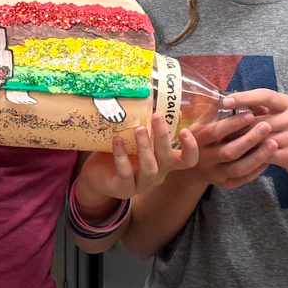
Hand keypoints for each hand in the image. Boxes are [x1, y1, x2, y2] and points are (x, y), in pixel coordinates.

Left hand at [74, 113, 198, 215]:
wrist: (96, 175)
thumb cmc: (119, 153)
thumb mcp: (134, 138)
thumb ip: (147, 125)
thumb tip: (154, 98)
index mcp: (164, 162)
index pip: (187, 160)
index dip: (191, 148)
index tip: (184, 130)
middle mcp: (157, 175)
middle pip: (168, 159)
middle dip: (163, 137)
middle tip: (156, 116)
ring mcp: (140, 185)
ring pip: (150, 169)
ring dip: (145, 148)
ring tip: (139, 129)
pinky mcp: (123, 189)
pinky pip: (126, 174)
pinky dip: (122, 156)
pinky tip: (117, 141)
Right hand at [187, 108, 275, 189]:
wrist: (191, 169)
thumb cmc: (200, 139)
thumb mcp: (200, 123)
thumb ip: (212, 111)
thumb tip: (225, 93)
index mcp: (198, 140)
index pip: (216, 132)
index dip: (233, 124)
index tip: (250, 114)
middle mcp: (204, 159)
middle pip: (229, 151)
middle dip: (249, 139)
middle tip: (267, 126)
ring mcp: (215, 174)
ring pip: (239, 168)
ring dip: (257, 156)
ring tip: (274, 143)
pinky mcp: (224, 184)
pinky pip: (243, 179)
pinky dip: (257, 170)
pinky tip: (269, 159)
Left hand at [224, 89, 287, 179]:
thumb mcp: (281, 114)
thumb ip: (261, 108)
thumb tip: (231, 100)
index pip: (264, 95)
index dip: (244, 97)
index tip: (226, 101)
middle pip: (257, 120)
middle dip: (236, 126)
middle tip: (216, 129)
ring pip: (259, 139)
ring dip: (240, 142)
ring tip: (222, 143)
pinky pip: (264, 155)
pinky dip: (250, 156)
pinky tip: (238, 157)